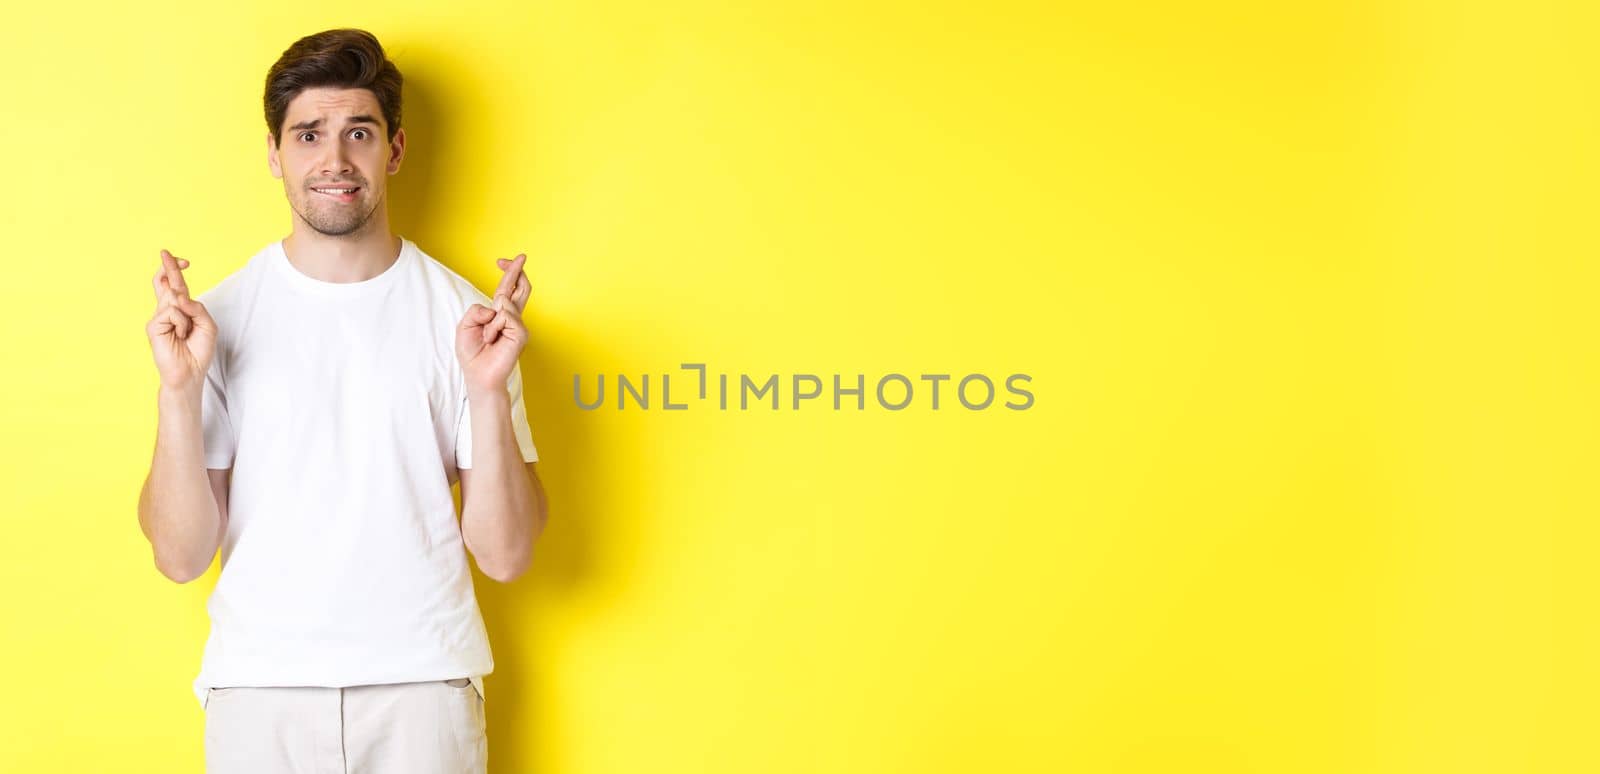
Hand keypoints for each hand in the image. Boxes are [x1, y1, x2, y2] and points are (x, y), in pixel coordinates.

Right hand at [145, 249, 218, 391]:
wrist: (190, 372)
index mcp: (181, 310)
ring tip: (186, 333)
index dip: (176, 271)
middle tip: (165, 252)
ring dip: (186, 315)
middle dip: (168, 267)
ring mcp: (158, 318)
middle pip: (166, 283)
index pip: (175, 286)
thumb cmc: (199, 350)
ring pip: (174, 299)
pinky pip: (172, 312)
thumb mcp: (208, 325)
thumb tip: (178, 295)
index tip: (181, 260)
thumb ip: (197, 307)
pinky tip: (180, 335)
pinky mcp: (153, 326)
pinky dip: (182, 323)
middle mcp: (167, 311)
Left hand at [456, 253, 530, 393]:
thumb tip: (497, 306)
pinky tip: (494, 339)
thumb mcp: (465, 324)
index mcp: (499, 314)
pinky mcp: (521, 334)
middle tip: (521, 257)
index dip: (509, 273)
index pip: (507, 289)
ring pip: (507, 302)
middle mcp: (512, 318)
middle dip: (518, 271)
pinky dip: (494, 326)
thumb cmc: (473, 353)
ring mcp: (518, 326)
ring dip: (490, 320)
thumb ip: (477, 309)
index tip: (504, 261)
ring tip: (488, 337)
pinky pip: (506, 316)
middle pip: (521, 288)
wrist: (478, 375)